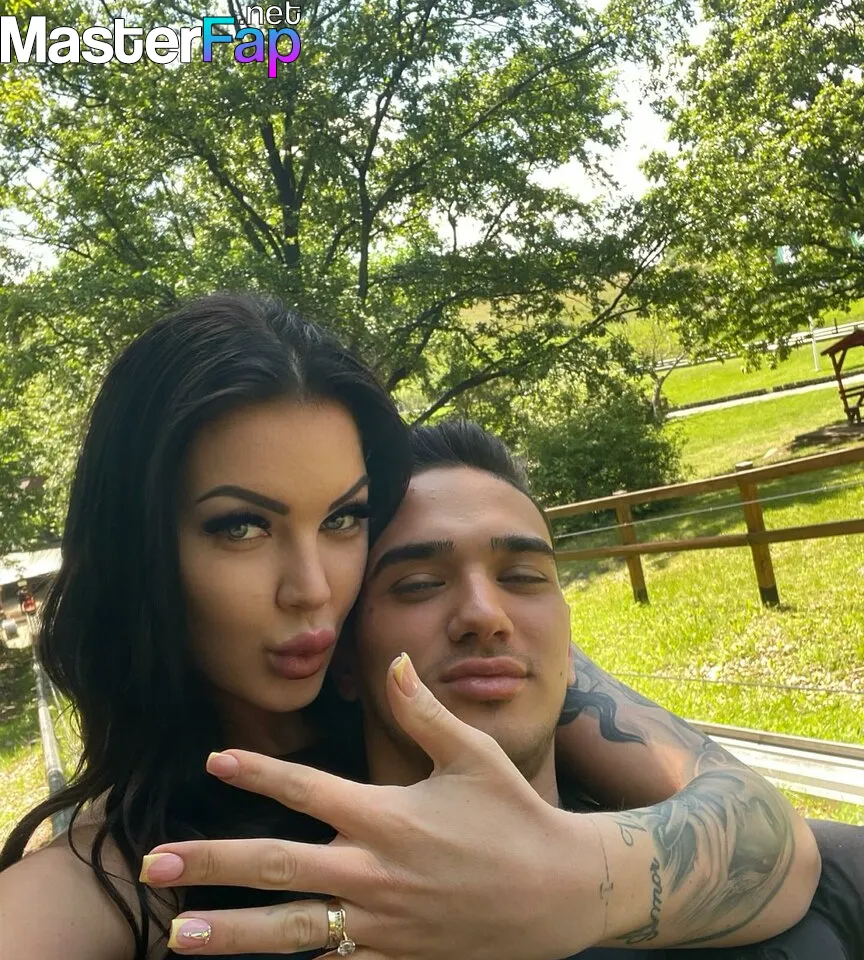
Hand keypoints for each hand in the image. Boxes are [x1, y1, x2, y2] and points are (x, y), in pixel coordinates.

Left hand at [141, 653, 599, 958]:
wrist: (559, 893)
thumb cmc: (514, 815)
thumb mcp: (473, 754)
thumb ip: (423, 711)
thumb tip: (393, 660)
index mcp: (388, 814)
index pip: (306, 788)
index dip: (256, 772)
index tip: (214, 760)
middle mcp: (375, 870)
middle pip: (276, 865)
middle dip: (211, 865)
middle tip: (154, 866)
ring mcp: (382, 922)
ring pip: (291, 930)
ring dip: (230, 933)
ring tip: (178, 934)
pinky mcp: (396, 957)